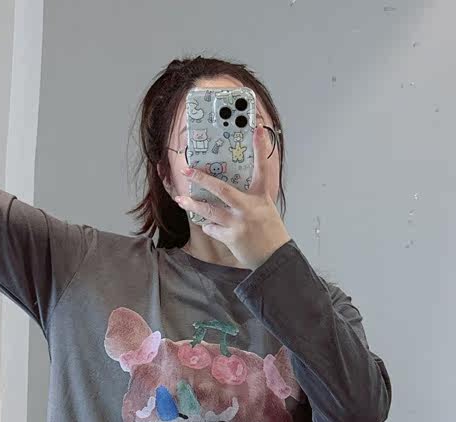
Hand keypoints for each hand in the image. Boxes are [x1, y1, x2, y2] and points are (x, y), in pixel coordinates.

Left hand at [176, 125, 291, 269]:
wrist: (274, 258)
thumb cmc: (271, 233)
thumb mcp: (265, 209)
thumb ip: (250, 198)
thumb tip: (229, 192)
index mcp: (260, 197)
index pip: (262, 168)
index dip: (260, 148)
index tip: (256, 129)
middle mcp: (248, 208)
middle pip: (221, 189)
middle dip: (202, 179)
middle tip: (187, 170)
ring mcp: (238, 223)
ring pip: (209, 211)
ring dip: (193, 205)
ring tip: (181, 200)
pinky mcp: (231, 238)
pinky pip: (212, 229)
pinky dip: (209, 226)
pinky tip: (209, 225)